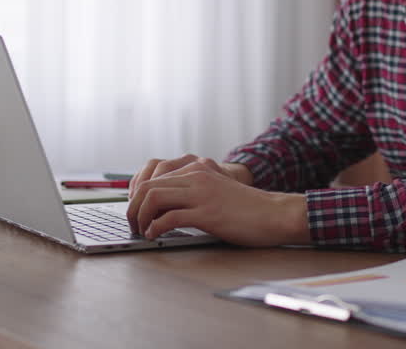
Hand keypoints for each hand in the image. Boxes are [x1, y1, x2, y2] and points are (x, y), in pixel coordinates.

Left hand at [126, 160, 308, 246]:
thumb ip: (191, 192)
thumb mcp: (214, 190)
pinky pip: (169, 218)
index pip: (152, 175)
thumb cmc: (246, 209)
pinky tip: (156, 236)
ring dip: (140, 217)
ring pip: (153, 198)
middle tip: (132, 224)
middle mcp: (196, 176)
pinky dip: (156, 228)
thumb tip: (162, 208)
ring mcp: (201, 193)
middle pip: (147, 186)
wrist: (274, 213)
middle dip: (132, 207)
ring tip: (141, 231)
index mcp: (196, 169)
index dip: (136, 194)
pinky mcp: (207, 213)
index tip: (134, 210)